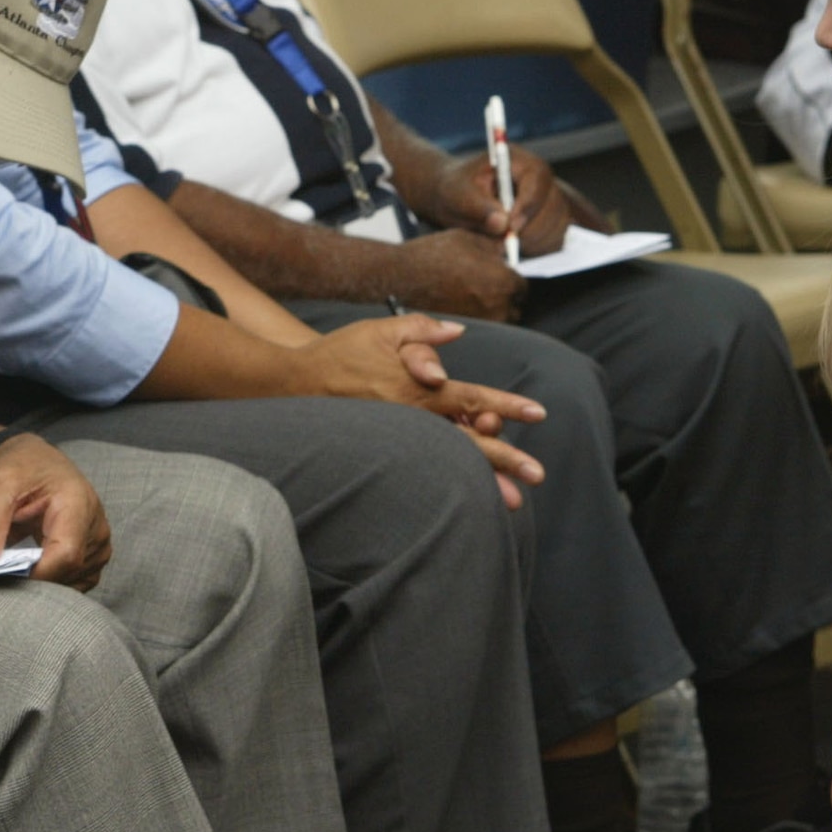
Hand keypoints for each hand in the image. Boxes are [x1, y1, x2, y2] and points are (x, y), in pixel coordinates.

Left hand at [0, 433, 111, 591]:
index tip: (0, 578)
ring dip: (38, 582)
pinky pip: (74, 583)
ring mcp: (98, 545)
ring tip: (15, 562)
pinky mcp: (93, 557)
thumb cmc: (21, 466)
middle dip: (30, 580)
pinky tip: (30, 566)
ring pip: (70, 584)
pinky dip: (49, 582)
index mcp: (78, 504)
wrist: (36, 461)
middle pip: (67, 573)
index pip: (65, 555)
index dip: (33, 575)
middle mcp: (96, 527)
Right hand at [300, 314, 548, 506]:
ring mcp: (399, 440)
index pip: (470, 398)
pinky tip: (470, 493)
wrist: (294, 386)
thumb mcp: (381, 331)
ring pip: (449, 463)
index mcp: (416, 387)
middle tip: (536, 476)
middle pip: (467, 442)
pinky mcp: (387, 453)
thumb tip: (457, 332)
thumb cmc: (340, 354)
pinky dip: (451, 479)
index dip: (505, 405)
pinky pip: (426, 468)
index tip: (536, 413)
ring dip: (483, 482)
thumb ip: (422, 330)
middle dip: (504, 460)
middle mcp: (411, 419)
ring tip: (513, 501)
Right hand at [394, 229, 526, 321]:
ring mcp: (479, 323)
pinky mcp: (462, 331)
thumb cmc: (431, 256)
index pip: (522, 287)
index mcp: (501, 282)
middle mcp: (494, 307)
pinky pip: (479, 326)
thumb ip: (494, 246)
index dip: (511, 279)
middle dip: (504, 296)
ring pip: (497, 319)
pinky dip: (475, 318)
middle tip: (486, 285)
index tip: (503, 276)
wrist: (400, 278)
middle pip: (514, 307)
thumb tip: (507, 251)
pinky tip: (461, 305)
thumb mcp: (468, 239)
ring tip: (472, 295)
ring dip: (491, 309)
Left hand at [431, 148, 570, 257]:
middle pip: (552, 204)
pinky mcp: (548, 217)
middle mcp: (538, 178)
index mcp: (518, 161)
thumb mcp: (458, 195)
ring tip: (503, 242)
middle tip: (504, 242)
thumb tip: (502, 224)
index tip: (511, 227)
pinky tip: (514, 247)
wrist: (455, 200)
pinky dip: (537, 247)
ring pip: (556, 224)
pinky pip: (556, 237)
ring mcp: (546, 198)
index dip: (528, 205)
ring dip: (532, 240)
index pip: (538, 179)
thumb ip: (478, 208)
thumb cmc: (454, 191)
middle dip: (530, 228)